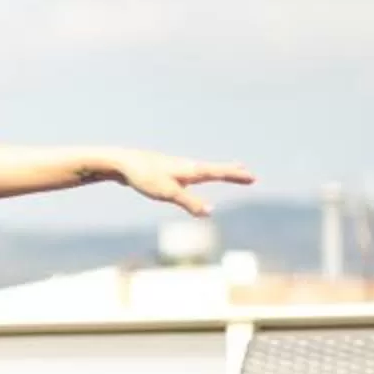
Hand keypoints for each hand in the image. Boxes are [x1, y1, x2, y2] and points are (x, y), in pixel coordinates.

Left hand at [114, 153, 254, 216]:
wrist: (121, 162)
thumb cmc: (145, 176)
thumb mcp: (168, 193)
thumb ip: (189, 202)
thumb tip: (210, 211)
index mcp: (190, 169)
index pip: (218, 172)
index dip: (235, 176)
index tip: (252, 177)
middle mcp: (187, 166)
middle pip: (215, 169)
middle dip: (232, 172)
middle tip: (249, 174)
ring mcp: (177, 168)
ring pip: (203, 170)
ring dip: (220, 171)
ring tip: (229, 171)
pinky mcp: (167, 171)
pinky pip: (191, 174)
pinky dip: (203, 174)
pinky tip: (196, 177)